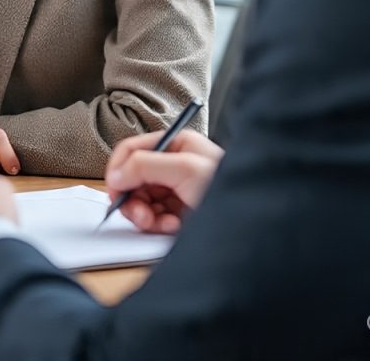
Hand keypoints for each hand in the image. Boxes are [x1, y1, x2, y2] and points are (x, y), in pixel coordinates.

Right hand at [105, 129, 222, 233]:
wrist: (255, 222)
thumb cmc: (227, 187)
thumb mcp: (185, 169)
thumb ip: (146, 165)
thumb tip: (117, 173)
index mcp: (175, 144)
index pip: (132, 149)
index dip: (118, 168)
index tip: (114, 190)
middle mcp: (173, 164)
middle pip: (133, 177)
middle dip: (132, 197)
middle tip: (139, 214)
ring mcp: (176, 189)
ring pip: (141, 199)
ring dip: (144, 214)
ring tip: (157, 223)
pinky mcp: (179, 212)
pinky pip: (154, 217)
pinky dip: (156, 224)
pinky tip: (170, 226)